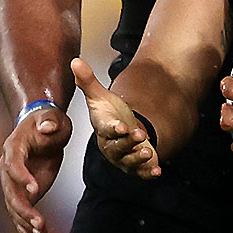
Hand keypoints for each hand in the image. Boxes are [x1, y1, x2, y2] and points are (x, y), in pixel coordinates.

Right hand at [0, 102, 70, 232]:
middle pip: (10, 190)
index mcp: (13, 146)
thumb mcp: (53, 118)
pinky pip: (20, 208)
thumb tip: (47, 127)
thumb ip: (49, 122)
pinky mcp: (21, 190)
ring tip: (38, 231)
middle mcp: (8, 165)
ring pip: (13, 203)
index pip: (12, 164)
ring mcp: (13, 180)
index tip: (36, 189)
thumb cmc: (47, 122)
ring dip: (24, 219)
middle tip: (38, 221)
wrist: (42, 128)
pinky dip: (25, 222)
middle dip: (23, 207)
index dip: (22, 177)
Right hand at [70, 57, 161, 179]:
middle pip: (118, 147)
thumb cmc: (109, 114)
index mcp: (103, 129)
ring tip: (148, 152)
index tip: (120, 126)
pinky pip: (141, 172)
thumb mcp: (100, 97)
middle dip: (128, 143)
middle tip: (139, 134)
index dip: (113, 129)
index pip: (106, 130)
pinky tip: (157, 171)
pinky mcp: (136, 166)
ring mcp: (124, 157)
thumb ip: (88, 81)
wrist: (121, 132)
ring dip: (139, 159)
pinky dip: (149, 172)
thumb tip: (75, 61)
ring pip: (129, 162)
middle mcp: (112, 146)